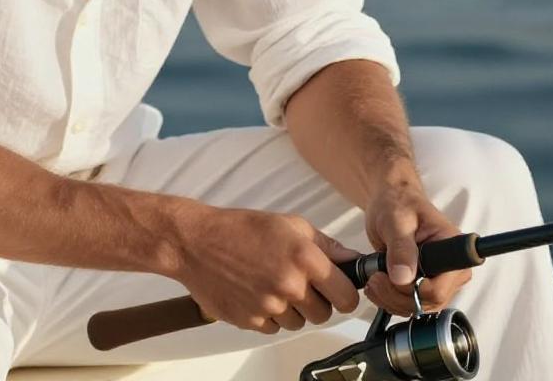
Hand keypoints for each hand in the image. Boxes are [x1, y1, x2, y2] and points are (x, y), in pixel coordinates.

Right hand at [173, 204, 360, 334]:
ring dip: (291, 308)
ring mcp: (270, 306)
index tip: (336, 288)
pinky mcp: (251, 321)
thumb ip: (327, 245)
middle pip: (323, 314)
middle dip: (315, 301)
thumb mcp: (289, 224)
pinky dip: (268, 315)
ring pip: (298, 323)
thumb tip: (356, 261)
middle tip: (297, 281)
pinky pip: (273, 328)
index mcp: (305, 258)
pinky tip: (255, 291)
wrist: (196, 242)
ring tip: (270, 282)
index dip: (344, 294)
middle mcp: (290, 285)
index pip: (346, 297)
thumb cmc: (243, 227)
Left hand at [363, 181, 471, 316]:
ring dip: (390, 299)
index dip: (412, 291)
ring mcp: (439, 280)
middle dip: (396, 295)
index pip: (439, 289)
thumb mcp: (395, 220)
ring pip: (418, 307)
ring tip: (372, 278)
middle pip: (428, 302)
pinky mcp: (425, 285)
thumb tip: (403, 278)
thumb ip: (400, 248)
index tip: (387, 276)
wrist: (392, 201)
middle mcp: (452, 270)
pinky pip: (411, 304)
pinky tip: (378, 284)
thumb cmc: (398, 203)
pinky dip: (390, 299)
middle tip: (373, 278)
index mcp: (454, 250)